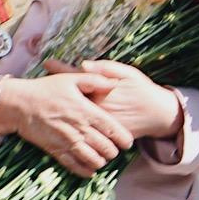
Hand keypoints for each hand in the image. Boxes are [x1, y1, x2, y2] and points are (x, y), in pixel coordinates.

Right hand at [0, 72, 134, 175]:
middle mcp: (79, 129)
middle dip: (114, 152)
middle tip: (114, 150)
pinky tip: (90, 170)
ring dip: (101, 161)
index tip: (128, 142)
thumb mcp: (71, 78)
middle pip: (106, 148)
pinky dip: (85, 171)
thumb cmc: (46, 89)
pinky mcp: (55, 150)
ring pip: (93, 160)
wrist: (19, 104)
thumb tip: (114, 83)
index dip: (124, 139)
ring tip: (103, 158)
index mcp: (86, 112)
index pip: (113, 130)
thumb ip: (95, 80)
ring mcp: (67, 142)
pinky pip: (74, 166)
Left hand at [47, 59, 182, 143]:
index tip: (47, 63)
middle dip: (56, 91)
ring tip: (45, 105)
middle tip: (40, 85)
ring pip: (76, 117)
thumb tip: (83, 64)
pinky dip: (72, 127)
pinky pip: (85, 133)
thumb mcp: (127, 73)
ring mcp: (99, 124)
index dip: (61, 70)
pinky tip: (61, 124)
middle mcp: (98, 109)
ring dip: (61, 111)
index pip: (77, 78)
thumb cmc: (142, 90)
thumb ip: (105, 69)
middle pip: (72, 98)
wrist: (157, 115)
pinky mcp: (103, 136)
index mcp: (102, 91)